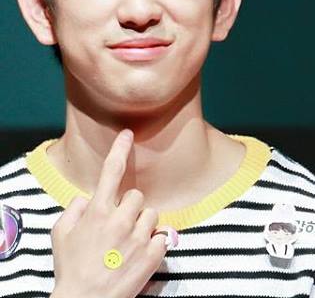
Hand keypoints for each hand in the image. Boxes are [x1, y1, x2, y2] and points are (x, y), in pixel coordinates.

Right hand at [50, 130, 171, 297]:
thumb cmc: (71, 270)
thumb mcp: (60, 237)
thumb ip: (73, 210)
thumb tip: (87, 197)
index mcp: (97, 213)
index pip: (111, 172)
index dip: (119, 150)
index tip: (128, 134)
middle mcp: (120, 220)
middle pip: (138, 197)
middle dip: (130, 210)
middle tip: (118, 230)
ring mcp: (138, 237)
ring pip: (152, 215)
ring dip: (143, 227)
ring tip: (127, 247)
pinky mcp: (154, 253)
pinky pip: (164, 236)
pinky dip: (155, 245)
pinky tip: (139, 257)